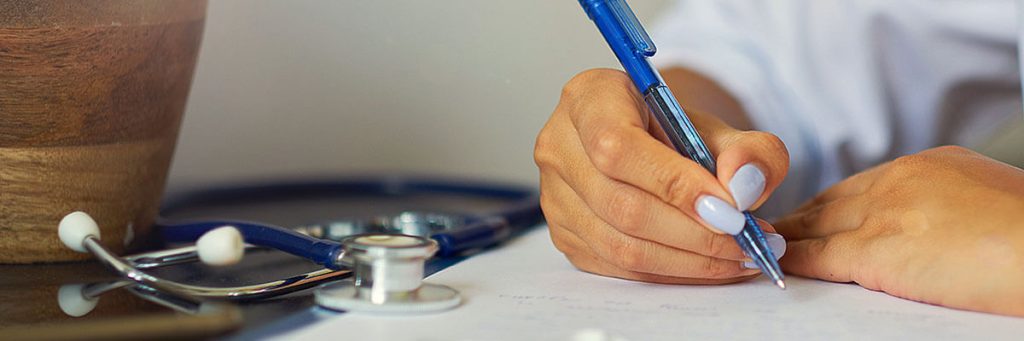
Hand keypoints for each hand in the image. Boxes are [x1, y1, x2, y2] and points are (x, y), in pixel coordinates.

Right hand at [535, 69, 789, 283]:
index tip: (730, 210)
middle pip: (621, 205)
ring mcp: (553, 196)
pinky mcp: (564, 235)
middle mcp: (558, 146)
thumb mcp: (718, 126)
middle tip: (747, 243)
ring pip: (619, 245)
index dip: (675, 183)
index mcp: (587, 98)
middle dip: (694, 233)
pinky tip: (710, 266)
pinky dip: (672, 273)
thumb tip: (743, 188)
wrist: (647, 146)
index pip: (618, 147)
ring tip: (738, 257)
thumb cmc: (672, 131)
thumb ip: (747, 150)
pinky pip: (618, 268)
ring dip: (688, 261)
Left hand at [776, 146, 1023, 315]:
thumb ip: (948, 208)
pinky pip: (819, 254)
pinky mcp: (875, 250)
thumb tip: (934, 231)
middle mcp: (901, 180)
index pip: (865, 184)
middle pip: (834, 200)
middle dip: (803, 217)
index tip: (813, 215)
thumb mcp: (987, 204)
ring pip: (818, 224)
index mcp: (933, 165)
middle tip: (773, 230)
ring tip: (761, 246)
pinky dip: (793, 259)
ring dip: (788, 236)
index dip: (834, 204)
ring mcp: (885, 213)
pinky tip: (777, 264)